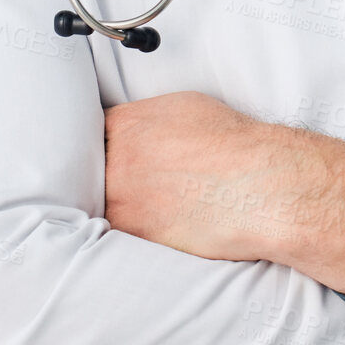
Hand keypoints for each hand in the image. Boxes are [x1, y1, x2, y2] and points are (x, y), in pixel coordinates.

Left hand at [102, 91, 344, 290]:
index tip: (104, 150)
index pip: (88, 131)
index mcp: (124, 124)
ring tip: (141, 204)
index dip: (98, 143)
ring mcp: (121, 202)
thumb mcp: (183, 107)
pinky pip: (118, 232)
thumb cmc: (232, 144)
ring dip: (112, 204)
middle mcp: (115, 162)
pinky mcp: (135, 237)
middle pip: (87, 169)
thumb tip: (135, 128)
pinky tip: (152, 223)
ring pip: (100, 204)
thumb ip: (145, 118)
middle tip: (125, 180)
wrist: (258, 186)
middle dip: (101, 174)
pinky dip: (129, 229)